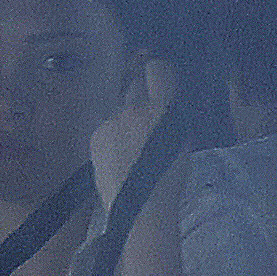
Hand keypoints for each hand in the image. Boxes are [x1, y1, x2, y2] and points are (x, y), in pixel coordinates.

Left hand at [91, 52, 177, 210]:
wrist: (140, 205)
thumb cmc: (169, 176)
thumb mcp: (181, 138)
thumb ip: (171, 114)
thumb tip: (166, 100)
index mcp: (163, 108)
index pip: (157, 70)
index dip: (157, 71)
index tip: (156, 74)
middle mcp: (134, 108)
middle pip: (134, 87)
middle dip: (139, 93)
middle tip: (144, 111)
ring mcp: (111, 122)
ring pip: (118, 109)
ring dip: (125, 118)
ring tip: (131, 143)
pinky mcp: (95, 135)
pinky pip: (105, 126)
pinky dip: (111, 134)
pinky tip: (118, 153)